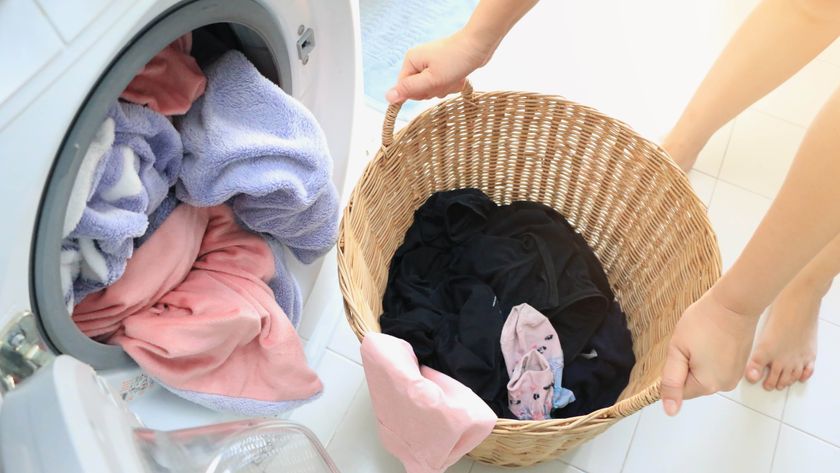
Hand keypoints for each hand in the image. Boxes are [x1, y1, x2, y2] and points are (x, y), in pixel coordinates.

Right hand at [386, 30, 493, 103]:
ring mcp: (430, 64)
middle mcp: (418, 62)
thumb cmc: (456, 60)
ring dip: (445, 88)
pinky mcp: (442, 67)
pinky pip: (442, 84)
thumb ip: (409, 89)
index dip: (419, 93)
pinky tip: (459, 76)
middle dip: (434, 90)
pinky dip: (451, 84)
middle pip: (419, 90)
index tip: (432, 86)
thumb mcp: (431, 79)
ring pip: (432, 89)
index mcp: (411, 61)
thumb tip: (388, 98)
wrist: (479, 45)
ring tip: (454, 77)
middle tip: (445, 80)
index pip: (405, 88)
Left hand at [660, 287, 758, 415]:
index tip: (681, 350)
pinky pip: (718, 367)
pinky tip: (714, 339)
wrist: (734, 304)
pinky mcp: (741, 365)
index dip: (675, 369)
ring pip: (705, 374)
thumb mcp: (677, 350)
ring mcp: (736, 375)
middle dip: (687, 364)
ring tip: (704, 339)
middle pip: (693, 383)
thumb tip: (670, 411)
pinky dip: (712, 356)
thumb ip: (671, 381)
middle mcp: (724, 385)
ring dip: (699, 360)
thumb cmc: (704, 322)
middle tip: (692, 342)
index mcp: (707, 384)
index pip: (679, 390)